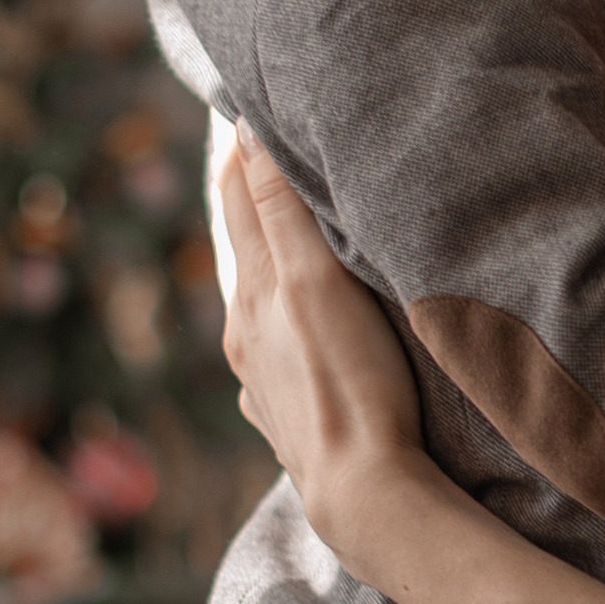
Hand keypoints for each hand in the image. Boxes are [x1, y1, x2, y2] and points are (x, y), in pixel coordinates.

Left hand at [215, 129, 425, 549]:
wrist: (364, 493)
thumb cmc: (350, 382)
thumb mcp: (315, 280)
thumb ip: (282, 208)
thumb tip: (245, 134)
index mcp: (253, 293)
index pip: (241, 200)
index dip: (246, 154)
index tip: (250, 111)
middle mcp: (246, 335)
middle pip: (245, 251)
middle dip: (253, 202)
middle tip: (264, 157)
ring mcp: (263, 381)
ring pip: (258, 307)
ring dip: (270, 268)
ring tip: (288, 242)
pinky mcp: (287, 420)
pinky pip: (276, 359)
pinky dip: (283, 328)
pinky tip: (297, 338)